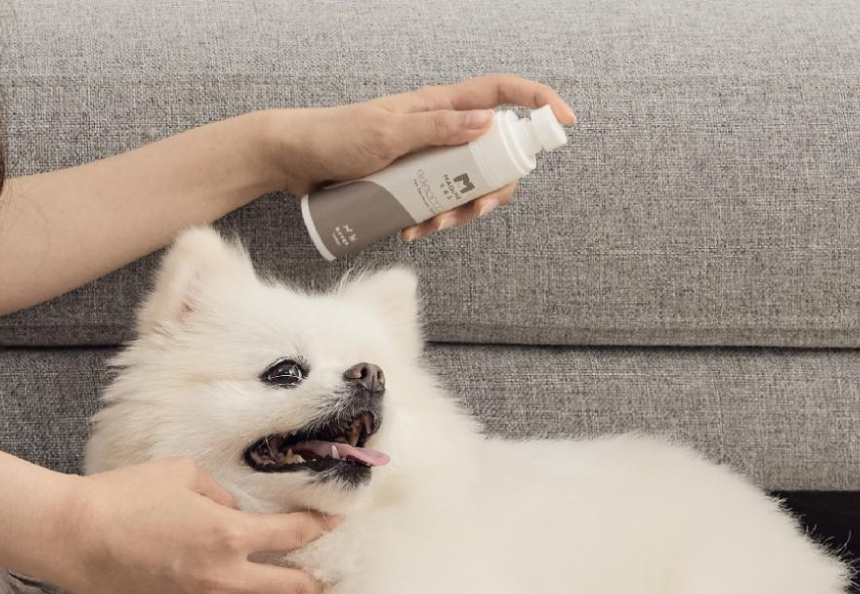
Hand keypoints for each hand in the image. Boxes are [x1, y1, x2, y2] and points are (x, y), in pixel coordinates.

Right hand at [57, 458, 335, 593]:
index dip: (321, 527)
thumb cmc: (126, 497)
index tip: (332, 524)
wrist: (74, 537)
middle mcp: (224, 578)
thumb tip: (242, 512)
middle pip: (296, 591)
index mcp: (229, 534)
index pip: (297, 535)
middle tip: (316, 575)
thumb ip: (225, 494)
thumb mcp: (184, 475)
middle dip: (314, 581)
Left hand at [261, 73, 575, 241]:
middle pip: (494, 154)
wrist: (294, 159)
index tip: (566, 122)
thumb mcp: (388, 133)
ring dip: (458, 212)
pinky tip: (411, 233)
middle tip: (472, 213)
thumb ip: (436, 127)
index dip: (538, 104)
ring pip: (467, 184)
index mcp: (441, 105)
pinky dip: (434, 220)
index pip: (502, 94)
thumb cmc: (335, 138)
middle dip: (492, 188)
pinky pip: (439, 201)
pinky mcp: (412, 179)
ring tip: (427, 230)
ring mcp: (428, 154)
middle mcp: (441, 127)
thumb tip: (489, 123)